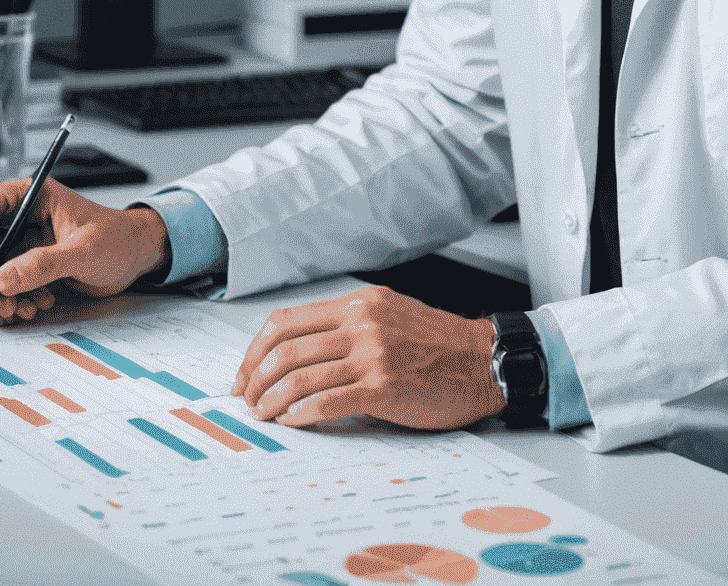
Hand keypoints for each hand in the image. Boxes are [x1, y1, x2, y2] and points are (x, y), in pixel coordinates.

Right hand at [0, 178, 170, 325]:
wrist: (134, 258)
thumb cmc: (118, 238)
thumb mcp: (85, 250)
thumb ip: (45, 263)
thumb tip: (3, 278)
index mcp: (31, 197)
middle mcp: (19, 219)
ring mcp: (19, 245)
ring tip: (13, 308)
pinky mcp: (23, 269)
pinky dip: (4, 303)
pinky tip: (28, 307)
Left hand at [230, 283, 505, 430]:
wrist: (483, 361)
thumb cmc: (438, 345)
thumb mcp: (389, 317)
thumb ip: (347, 328)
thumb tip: (298, 355)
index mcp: (359, 304)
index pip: (287, 321)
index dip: (255, 350)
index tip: (243, 373)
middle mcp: (362, 323)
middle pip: (286, 348)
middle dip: (255, 378)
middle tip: (245, 400)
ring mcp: (373, 354)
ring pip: (301, 375)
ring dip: (272, 400)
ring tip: (263, 416)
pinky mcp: (385, 386)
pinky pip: (328, 401)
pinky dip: (301, 414)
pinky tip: (293, 423)